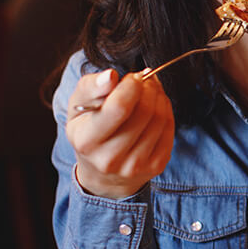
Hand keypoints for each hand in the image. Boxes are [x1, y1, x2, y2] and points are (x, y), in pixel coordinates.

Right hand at [65, 68, 173, 198]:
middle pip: (144, 111)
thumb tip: (110, 76)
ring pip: (160, 118)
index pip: (119, 107)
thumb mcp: (78, 106)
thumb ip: (91, 87)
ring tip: (150, 90)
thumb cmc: (89, 130)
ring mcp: (134, 166)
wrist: (102, 172)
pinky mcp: (155, 167)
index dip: (131, 85)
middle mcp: (109, 158)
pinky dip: (166, 110)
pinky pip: (169, 129)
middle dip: (148, 87)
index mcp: (86, 141)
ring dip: (159, 96)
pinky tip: (156, 106)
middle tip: (144, 80)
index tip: (132, 78)